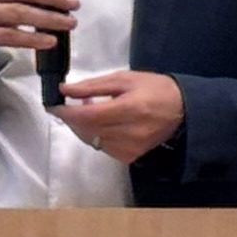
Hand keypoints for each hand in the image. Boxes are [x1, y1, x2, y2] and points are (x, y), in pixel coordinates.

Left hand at [52, 70, 184, 162]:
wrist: (183, 111)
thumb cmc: (155, 89)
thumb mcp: (125, 79)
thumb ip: (93, 86)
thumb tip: (65, 90)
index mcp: (129, 109)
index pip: (88, 116)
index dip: (67, 112)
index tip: (54, 105)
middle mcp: (129, 133)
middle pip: (87, 130)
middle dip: (72, 118)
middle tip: (69, 104)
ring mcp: (129, 149)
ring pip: (92, 141)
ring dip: (83, 127)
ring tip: (88, 109)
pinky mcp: (130, 157)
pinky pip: (102, 148)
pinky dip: (95, 135)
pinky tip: (101, 123)